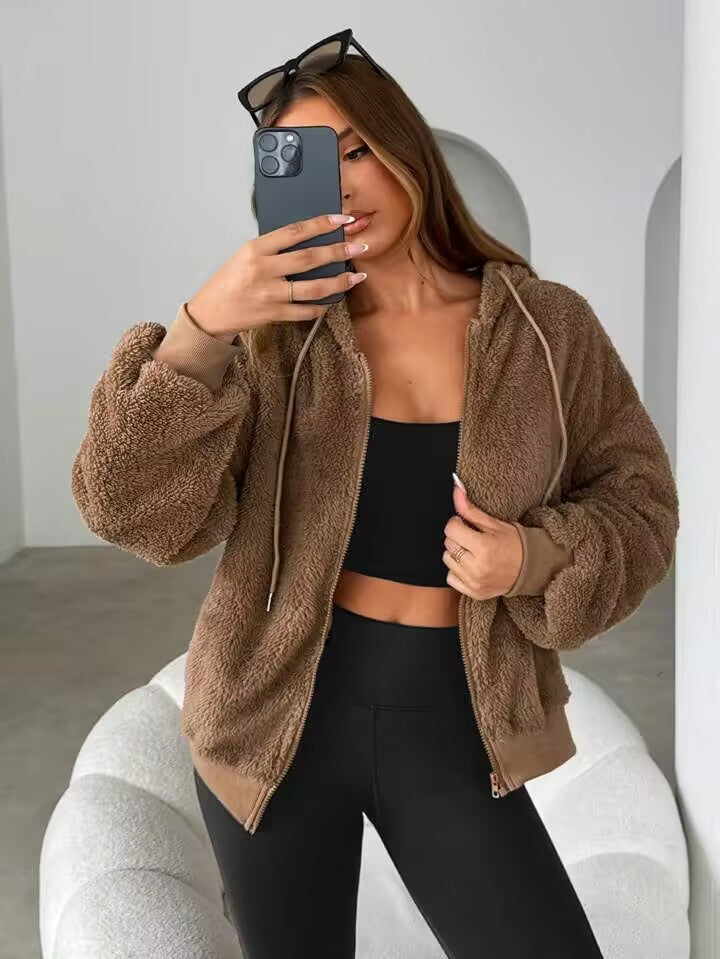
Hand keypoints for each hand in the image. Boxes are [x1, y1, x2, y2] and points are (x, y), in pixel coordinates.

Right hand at [187, 213, 368, 338]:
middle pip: (310, 258)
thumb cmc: (228, 281)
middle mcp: (264, 270)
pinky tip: (332, 300)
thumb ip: (272, 248)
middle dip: (339, 251)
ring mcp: (270, 294)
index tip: (342, 219)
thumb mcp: (245, 255)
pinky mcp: (274, 314)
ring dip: (339, 282)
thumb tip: (307, 240)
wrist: (210, 312)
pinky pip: (305, 311)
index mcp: (256, 248)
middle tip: (360, 247)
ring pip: (313, 288)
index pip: (294, 231)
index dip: (321, 224)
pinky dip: (321, 306)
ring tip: (356, 277)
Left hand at [442, 478, 523, 599]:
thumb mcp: (495, 524)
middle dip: (457, 537)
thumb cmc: (515, 543)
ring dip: (456, 553)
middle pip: (449, 545)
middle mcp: (477, 567)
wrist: (532, 568)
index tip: (465, 523)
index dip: (457, 523)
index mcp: (484, 547)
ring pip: (448, 560)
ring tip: (472, 551)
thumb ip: (471, 510)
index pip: (451, 530)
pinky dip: (457, 570)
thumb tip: (456, 490)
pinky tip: (470, 565)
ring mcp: (475, 582)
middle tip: (471, 536)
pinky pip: (451, 578)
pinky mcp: (474, 593)